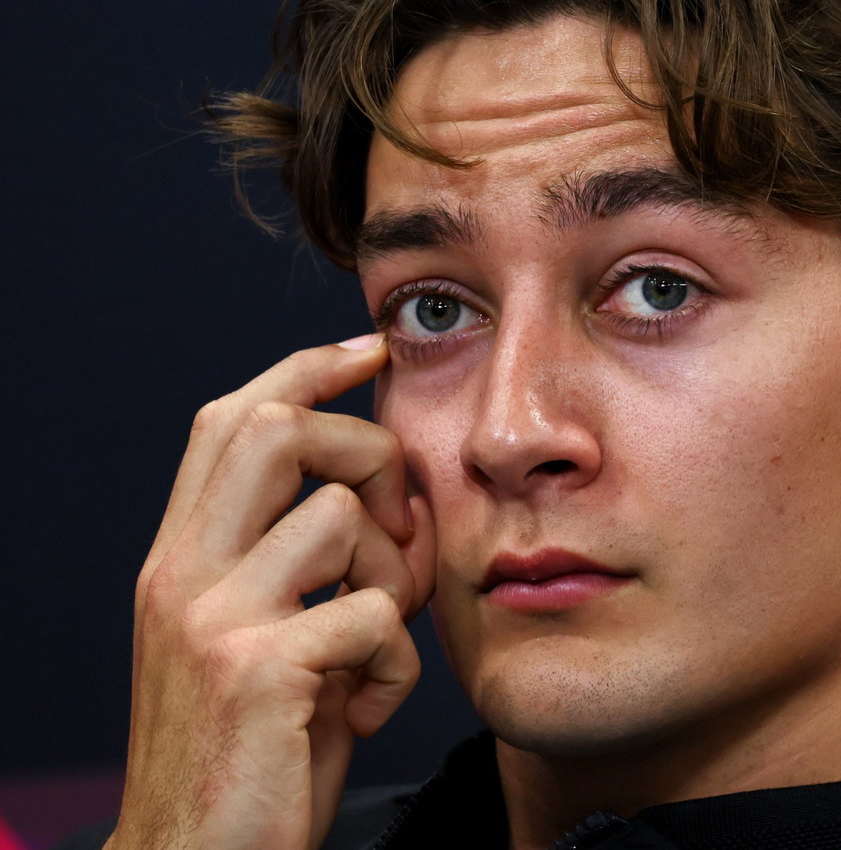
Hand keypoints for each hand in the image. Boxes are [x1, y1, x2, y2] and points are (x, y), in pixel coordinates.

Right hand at [109, 336, 435, 849]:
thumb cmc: (249, 754)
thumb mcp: (256, 642)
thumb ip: (291, 569)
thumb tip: (379, 504)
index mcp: (178, 561)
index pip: (230, 421)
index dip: (305, 372)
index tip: (370, 350)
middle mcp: (180, 575)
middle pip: (275, 430)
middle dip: (365, 453)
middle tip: (398, 526)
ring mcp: (212, 621)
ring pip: (338, 516)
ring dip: (392, 574)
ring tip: (377, 642)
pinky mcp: (259, 673)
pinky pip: (374, 614)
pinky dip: (397, 663)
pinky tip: (365, 708)